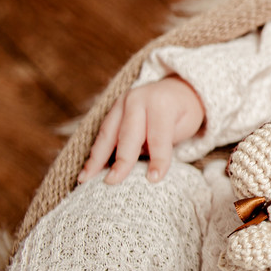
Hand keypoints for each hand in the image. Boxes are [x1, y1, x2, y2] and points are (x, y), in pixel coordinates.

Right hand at [78, 76, 204, 184]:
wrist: (177, 89)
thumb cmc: (183, 113)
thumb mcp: (185, 126)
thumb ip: (165, 143)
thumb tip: (147, 170)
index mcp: (161, 103)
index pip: (159, 136)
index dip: (158, 159)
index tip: (153, 179)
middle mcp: (138, 99)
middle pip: (129, 134)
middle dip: (121, 160)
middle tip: (112, 181)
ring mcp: (121, 102)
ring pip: (108, 133)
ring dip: (96, 157)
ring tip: (85, 179)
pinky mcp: (112, 110)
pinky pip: (102, 133)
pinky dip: (95, 152)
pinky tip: (87, 170)